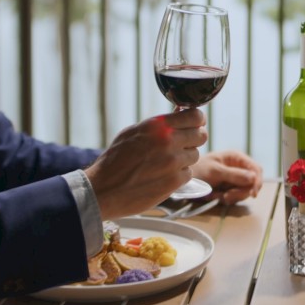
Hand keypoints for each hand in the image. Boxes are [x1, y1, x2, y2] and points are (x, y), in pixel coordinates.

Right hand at [85, 108, 207, 218]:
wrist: (103, 189)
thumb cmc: (115, 160)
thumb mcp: (133, 132)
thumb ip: (158, 125)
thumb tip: (179, 115)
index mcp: (158, 125)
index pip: (195, 116)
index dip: (198, 120)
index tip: (195, 124)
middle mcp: (168, 141)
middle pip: (201, 136)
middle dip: (194, 139)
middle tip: (183, 144)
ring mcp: (173, 162)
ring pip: (195, 156)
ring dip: (185, 159)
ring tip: (167, 163)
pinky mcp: (174, 182)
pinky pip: (188, 174)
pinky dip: (179, 175)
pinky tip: (163, 176)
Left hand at [192, 150, 262, 203]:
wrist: (183, 181)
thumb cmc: (197, 170)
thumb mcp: (215, 172)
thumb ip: (234, 174)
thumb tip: (253, 177)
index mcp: (236, 158)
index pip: (256, 169)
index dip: (257, 181)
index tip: (253, 194)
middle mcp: (238, 167)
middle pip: (252, 182)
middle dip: (242, 191)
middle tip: (227, 197)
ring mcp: (234, 179)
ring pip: (245, 191)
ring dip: (233, 196)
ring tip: (218, 196)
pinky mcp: (229, 189)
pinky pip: (236, 197)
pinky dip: (228, 199)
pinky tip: (216, 196)